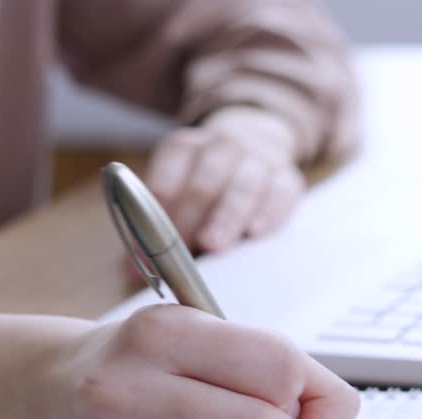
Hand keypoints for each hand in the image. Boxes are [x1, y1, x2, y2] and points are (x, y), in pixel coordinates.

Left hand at [144, 108, 304, 254]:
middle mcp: (221, 146)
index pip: (165, 182)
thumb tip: (133, 273)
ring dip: (226, 217)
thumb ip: (157, 228)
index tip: (147, 254)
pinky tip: (256, 233)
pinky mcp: (288, 177)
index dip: (153, 220)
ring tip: (214, 246)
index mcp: (185, 147)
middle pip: (203, 183)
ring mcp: (258, 159)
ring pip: (242, 185)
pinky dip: (268, 213)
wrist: (258, 142)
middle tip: (180, 254)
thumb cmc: (209, 182)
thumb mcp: (180, 189)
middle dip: (189, 220)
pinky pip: (281, 193)